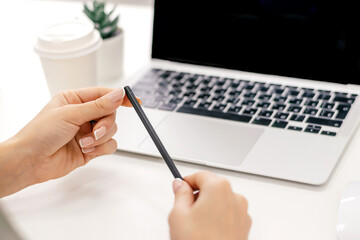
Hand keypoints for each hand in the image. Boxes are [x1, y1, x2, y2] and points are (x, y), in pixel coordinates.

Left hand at [0, 87, 139, 196]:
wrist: (30, 161)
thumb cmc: (40, 133)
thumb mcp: (70, 114)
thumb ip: (98, 106)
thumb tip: (118, 94)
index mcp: (75, 100)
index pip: (103, 94)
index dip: (120, 97)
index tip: (135, 101)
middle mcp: (82, 115)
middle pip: (110, 114)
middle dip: (105, 124)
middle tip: (95, 131)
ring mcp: (87, 132)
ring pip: (111, 130)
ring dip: (100, 138)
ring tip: (84, 143)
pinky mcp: (91, 148)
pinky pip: (108, 145)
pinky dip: (101, 148)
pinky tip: (86, 150)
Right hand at [168, 171, 251, 239]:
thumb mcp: (178, 215)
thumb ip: (179, 194)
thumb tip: (180, 185)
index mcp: (219, 188)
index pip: (200, 175)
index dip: (187, 181)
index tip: (179, 188)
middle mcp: (234, 197)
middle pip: (212, 187)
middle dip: (197, 196)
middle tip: (184, 211)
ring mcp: (242, 212)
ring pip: (220, 201)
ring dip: (208, 208)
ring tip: (195, 226)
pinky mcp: (244, 226)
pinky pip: (228, 214)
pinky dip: (218, 218)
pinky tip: (206, 232)